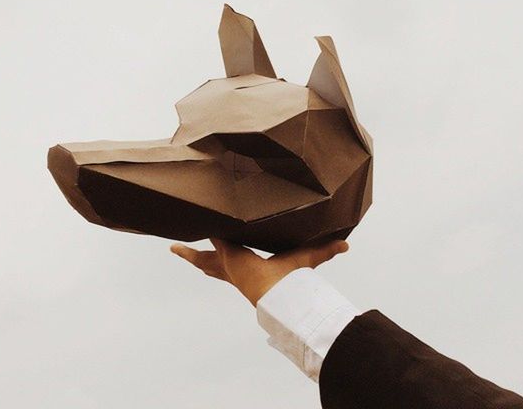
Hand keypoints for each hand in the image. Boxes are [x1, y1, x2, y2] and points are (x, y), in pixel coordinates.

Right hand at [170, 237, 348, 305]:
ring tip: (176, 249)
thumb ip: (324, 249)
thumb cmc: (290, 279)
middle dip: (199, 261)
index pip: (236, 266)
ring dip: (191, 255)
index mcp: (249, 272)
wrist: (274, 290)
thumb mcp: (306, 256)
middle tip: (186, 254)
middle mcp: (235, 269)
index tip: (223, 253)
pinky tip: (184, 233)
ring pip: (205, 258)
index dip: (228, 261)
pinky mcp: (224, 252)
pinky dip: (195, 241)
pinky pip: (208, 241)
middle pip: (212, 266)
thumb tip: (346, 245)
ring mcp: (226, 263)